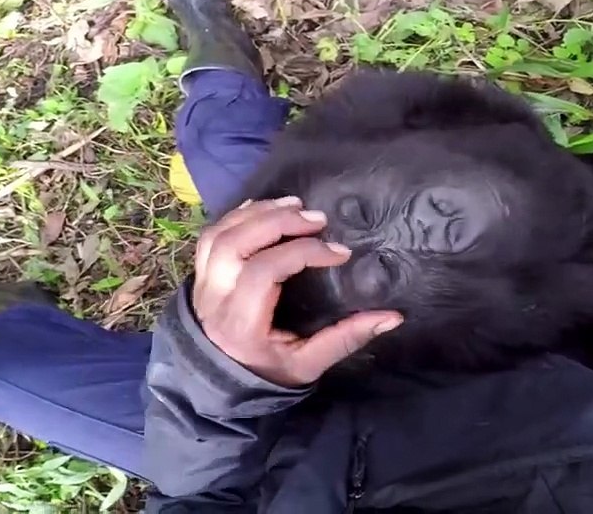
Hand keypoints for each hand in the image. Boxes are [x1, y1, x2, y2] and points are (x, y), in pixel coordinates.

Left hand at [192, 197, 403, 386]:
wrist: (217, 386)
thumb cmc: (267, 373)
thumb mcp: (308, 365)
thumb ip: (345, 339)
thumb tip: (392, 317)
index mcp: (241, 323)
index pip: (265, 271)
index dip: (303, 253)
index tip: (339, 253)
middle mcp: (215, 299)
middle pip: (237, 243)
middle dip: (278, 222)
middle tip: (317, 219)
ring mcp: (203, 284)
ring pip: (221, 234)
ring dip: (258, 213)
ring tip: (295, 206)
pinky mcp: (201, 275)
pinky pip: (213, 235)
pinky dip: (239, 216)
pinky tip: (266, 208)